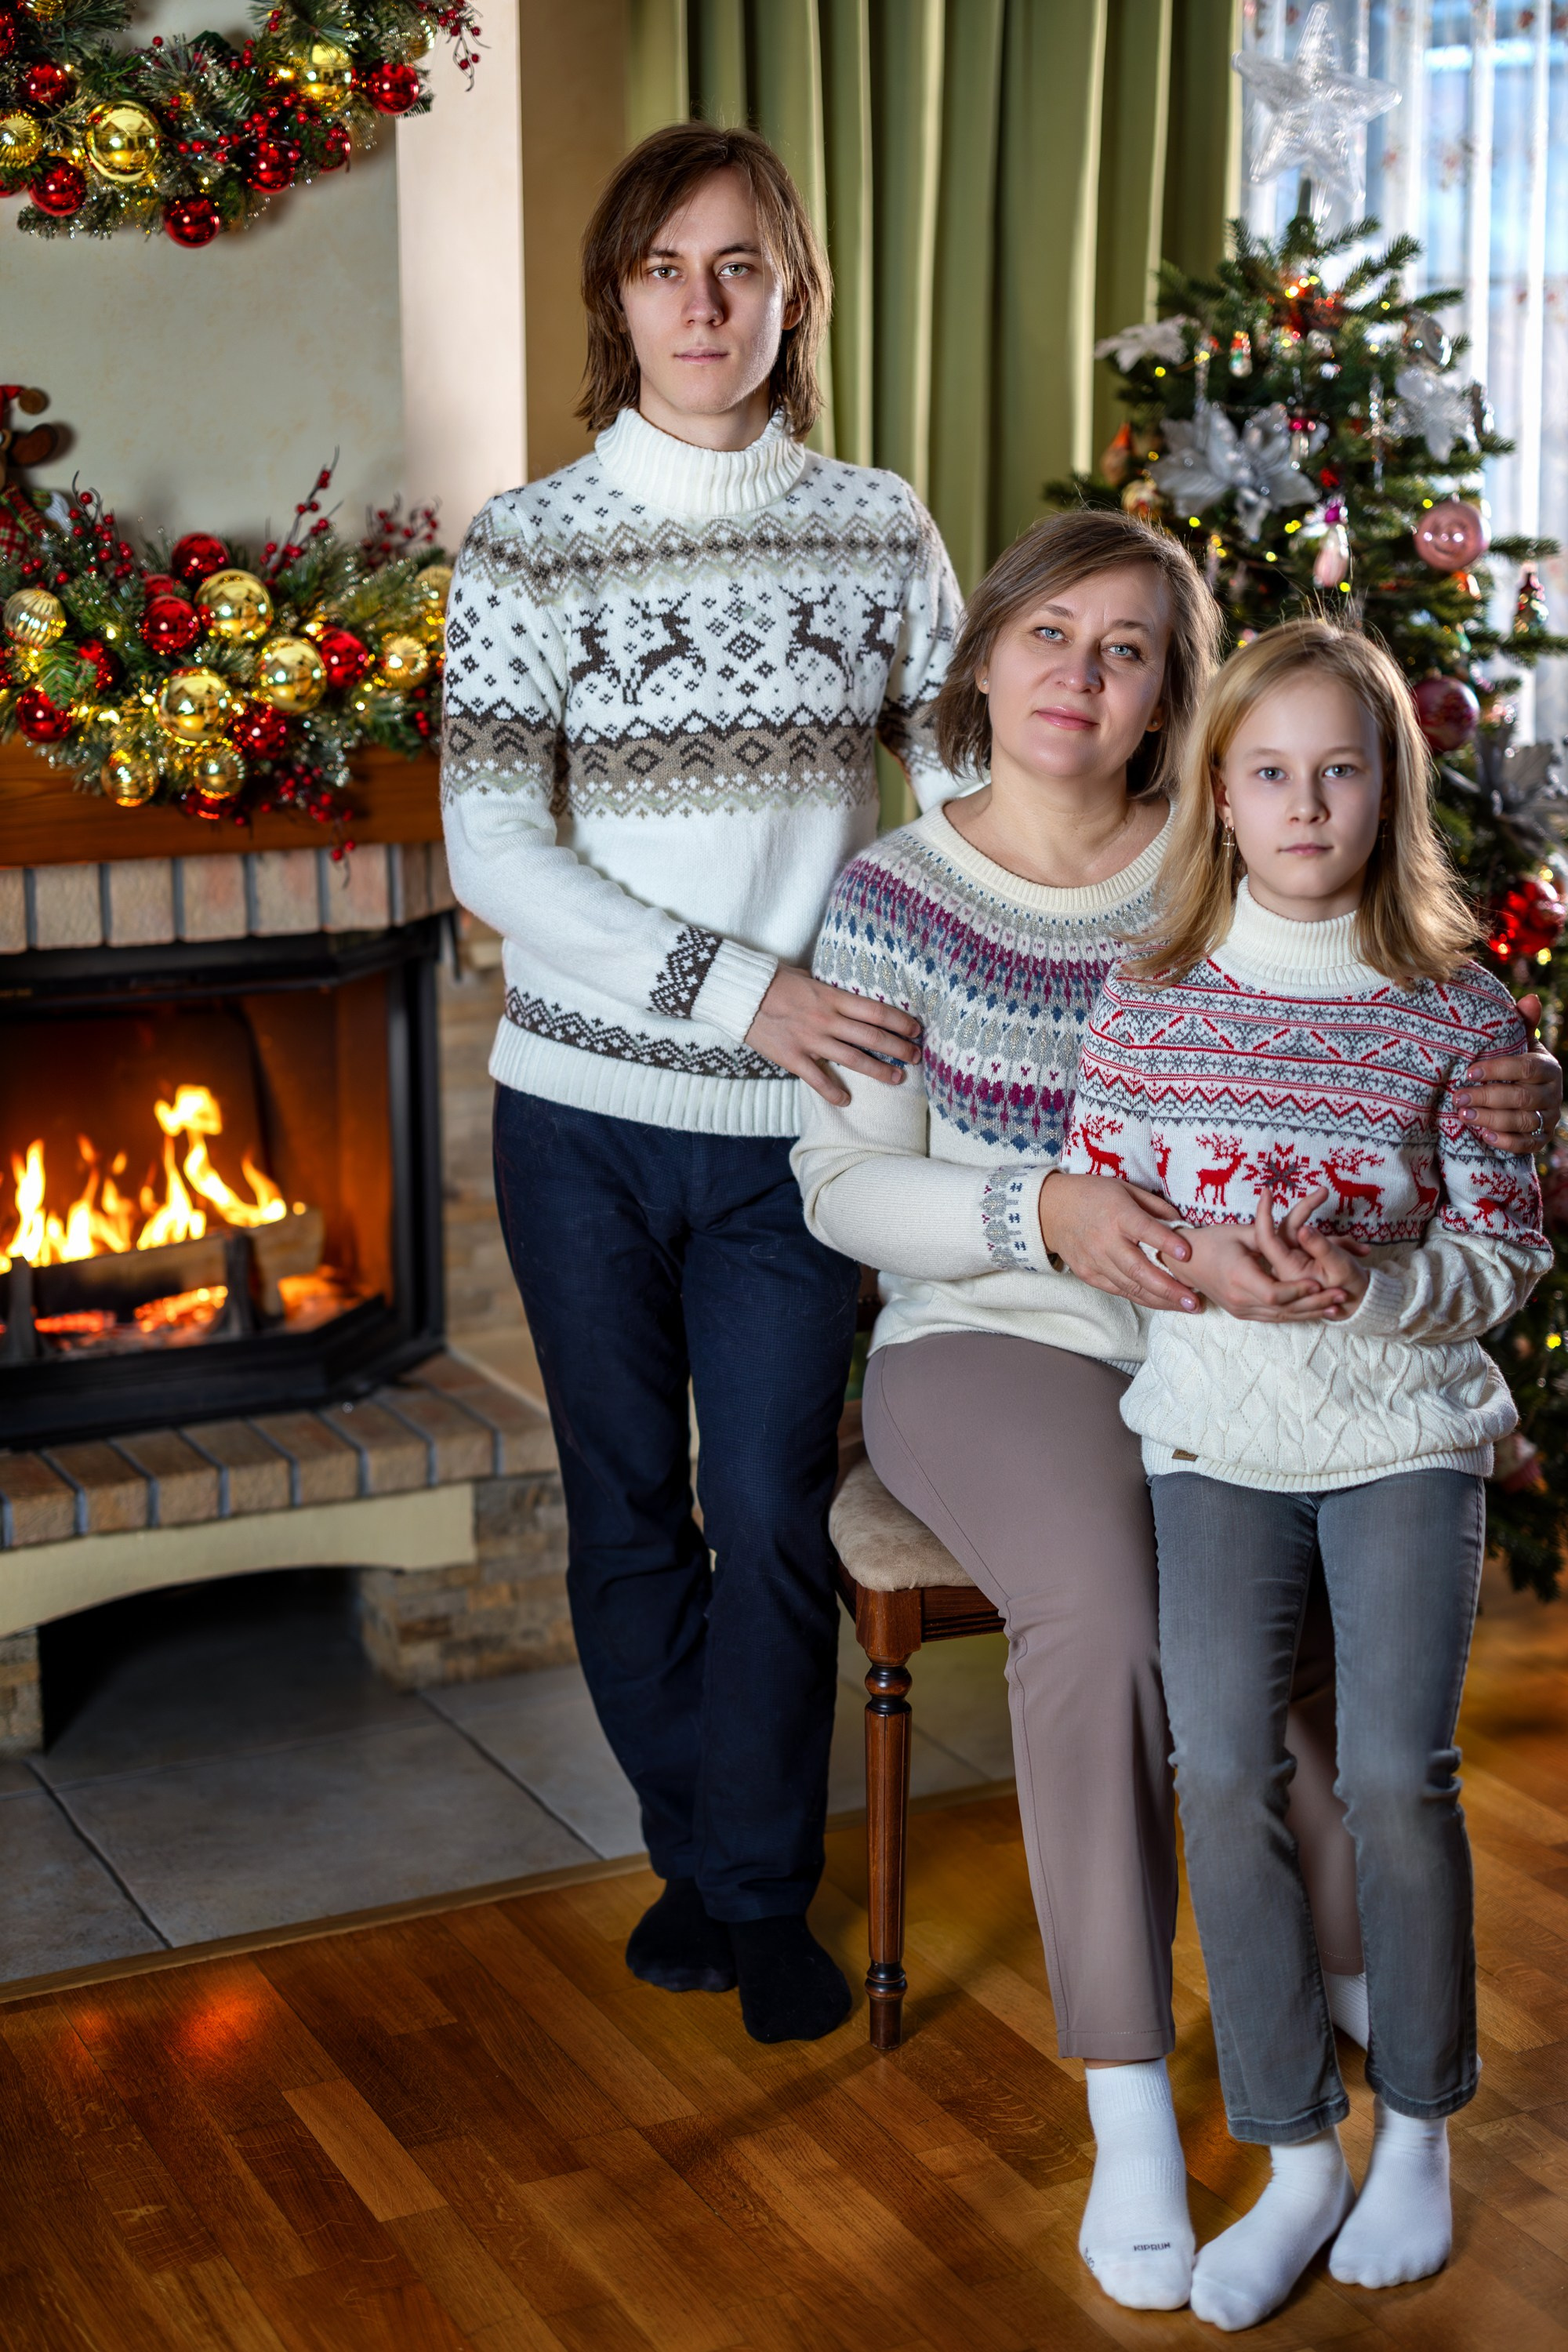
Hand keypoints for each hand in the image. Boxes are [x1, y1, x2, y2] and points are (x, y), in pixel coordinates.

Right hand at [745, 966, 921, 1104]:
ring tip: (898, 1078)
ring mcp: (810, 1040)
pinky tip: (847, 1101)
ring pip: (853, 1059)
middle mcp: (826, 1019)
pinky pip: (818, 1080)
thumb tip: (844, 994)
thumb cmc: (772, 980)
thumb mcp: (806, 977)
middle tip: (916, 1057)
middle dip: (899, 1048)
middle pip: (872, 1036)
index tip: (915, 1029)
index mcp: (832, 997)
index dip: (900, 1021)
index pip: (876, 1010)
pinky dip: (834, 1093)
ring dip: (879, 1070)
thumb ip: (828, 990)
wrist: (739, 992)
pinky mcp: (792, 1057)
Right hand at [1038, 1171, 1198, 1311]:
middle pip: (1139, 1270)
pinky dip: (1141, 1297)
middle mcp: (1106, 1241)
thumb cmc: (1093, 1195)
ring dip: (1160, 1299)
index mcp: (1118, 1214)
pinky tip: (1161, 1302)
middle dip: (1169, 1288)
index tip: (1188, 1254)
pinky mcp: (1089, 1274)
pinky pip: (1118, 1290)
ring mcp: (1096, 1261)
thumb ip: (1154, 1205)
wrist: (1051, 1209)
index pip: (1145, 1230)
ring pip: (1131, 1286)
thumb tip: (1182, 1223)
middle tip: (1194, 1301)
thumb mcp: (1125, 1188)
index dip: (1166, 1243)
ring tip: (1186, 1306)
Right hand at [1170, 1212, 1352, 1320]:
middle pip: (1283, 1308)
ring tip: (1336, 1307)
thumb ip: (1269, 1234)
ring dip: (1310, 1312)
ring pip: (1281, 1316)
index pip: (1275, 1292)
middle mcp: (1239, 1298)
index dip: (1299, 1290)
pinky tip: (1315, 1311)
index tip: (1322, 1282)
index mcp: (1238, 1276)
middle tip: (1342, 1296)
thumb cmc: (1212, 1240)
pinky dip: (1295, 1315)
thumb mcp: (1240, 1232)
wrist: (1185, 1262)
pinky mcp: (1241, 1313)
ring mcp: (1239, 1309)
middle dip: (1315, 1303)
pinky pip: (1272, 1317)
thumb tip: (1299, 1231)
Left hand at [1265, 1186, 1369, 1316]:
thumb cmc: (1351, 1286)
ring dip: (1326, 1231)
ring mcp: (1293, 1262)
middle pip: (1287, 1229)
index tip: (1267, 1190)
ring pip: (1300, 1233)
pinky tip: (1356, 1249)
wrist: (1359, 1303)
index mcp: (1288, 1270)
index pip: (1267, 1238)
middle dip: (1307, 1209)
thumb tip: (1304, 1227)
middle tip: (1324, 1192)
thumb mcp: (1340, 1265)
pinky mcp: (1302, 1259)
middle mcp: (1285, 1266)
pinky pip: (1310, 1241)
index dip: (1264, 1214)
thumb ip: (1320, 1246)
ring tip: (1357, 1245)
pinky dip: (1331, 1240)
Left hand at [1451, 993, 1561, 1151]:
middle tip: (1458, 1097)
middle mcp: (1553, 1093)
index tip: (1468, 1072)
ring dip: (1491, 1119)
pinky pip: (1526, 1144)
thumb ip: (1522, 1024)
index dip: (1496, 1070)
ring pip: (1523, 1121)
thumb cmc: (1517, 1066)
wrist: (1531, 1098)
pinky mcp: (1541, 1138)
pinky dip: (1505, 1141)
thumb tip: (1530, 998)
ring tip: (1463, 1115)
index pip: (1524, 1067)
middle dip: (1487, 1097)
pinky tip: (1483, 1135)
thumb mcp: (1520, 1045)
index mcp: (1548, 1067)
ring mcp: (1549, 1118)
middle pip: (1521, 1097)